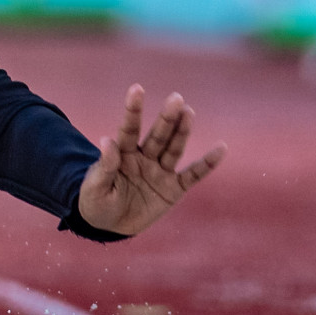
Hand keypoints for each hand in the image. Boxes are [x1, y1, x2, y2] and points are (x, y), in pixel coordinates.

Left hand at [77, 85, 227, 236]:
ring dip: (182, 132)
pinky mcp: (173, 189)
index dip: (133, 110)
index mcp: (122, 154)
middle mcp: (144, 158)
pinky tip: (221, 148)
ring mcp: (160, 172)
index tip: (137, 89)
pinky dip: (207, 164)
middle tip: (175, 98)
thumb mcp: (94, 188)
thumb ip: (105, 166)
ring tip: (189, 112)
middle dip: (166, 118)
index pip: (129, 129)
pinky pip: (193, 175)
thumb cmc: (96, 203)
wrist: (109, 226)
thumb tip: (107, 140)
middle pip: (157, 135)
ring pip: (174, 149)